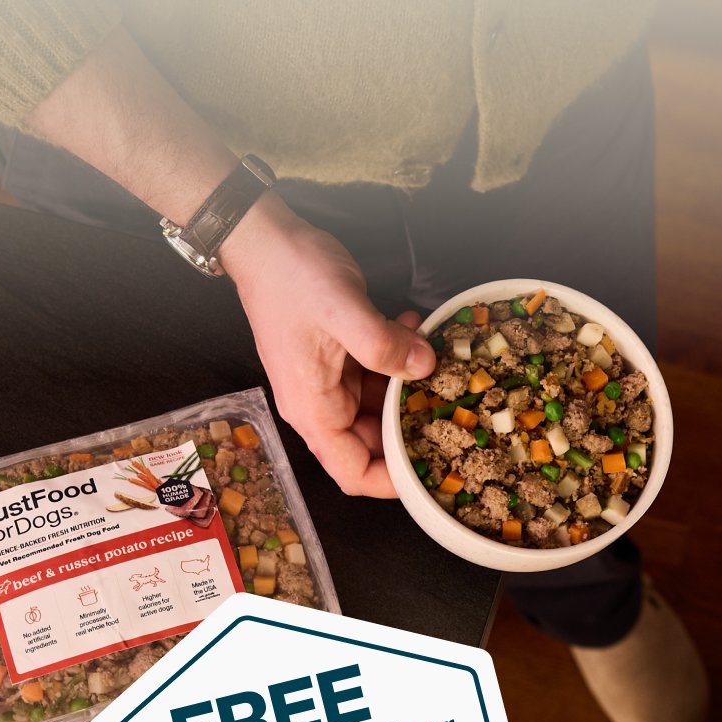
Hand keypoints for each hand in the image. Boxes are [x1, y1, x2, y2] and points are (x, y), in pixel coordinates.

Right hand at [220, 191, 436, 497]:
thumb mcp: (343, 310)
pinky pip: (377, 371)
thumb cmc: (292, 278)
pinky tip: (415, 328)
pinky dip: (400, 356)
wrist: (264, 240)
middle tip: (456, 408)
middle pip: (373, 442)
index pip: (354, 472)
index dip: (393, 481)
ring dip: (411, 385)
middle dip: (414, 427)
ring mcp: (330, 379)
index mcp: (314, 409)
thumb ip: (384, 345)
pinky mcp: (340, 355)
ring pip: (381, 405)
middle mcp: (320, 403)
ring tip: (437, 357)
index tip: (435, 468)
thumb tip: (426, 367)